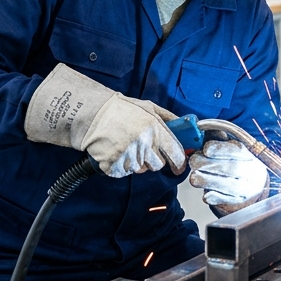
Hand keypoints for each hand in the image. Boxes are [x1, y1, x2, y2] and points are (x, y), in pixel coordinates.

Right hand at [24, 64, 184, 177]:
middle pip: (158, 165)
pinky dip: (123, 166)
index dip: (179, 163)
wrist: (93, 115)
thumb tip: (188, 127)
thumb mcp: (150, 107)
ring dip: (138, 162)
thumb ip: (170, 119)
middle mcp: (143, 145)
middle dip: (154, 159)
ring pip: (142, 170)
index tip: (179, 166)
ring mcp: (128, 157)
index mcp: (155, 130)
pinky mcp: (114, 166)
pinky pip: (126, 172)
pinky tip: (118, 151)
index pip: (176, 155)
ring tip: (127, 146)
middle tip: (144, 148)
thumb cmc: (122, 109)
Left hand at [188, 140, 269, 211]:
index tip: (205, 149)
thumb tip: (201, 127)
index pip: (236, 150)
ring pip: (228, 185)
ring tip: (194, 177)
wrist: (251, 188)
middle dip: (208, 164)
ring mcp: (247, 189)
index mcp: (248, 154)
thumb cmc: (235, 164)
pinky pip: (226, 201)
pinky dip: (214, 197)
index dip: (220, 149)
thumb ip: (217, 138)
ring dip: (208, 181)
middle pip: (231, 168)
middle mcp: (251, 172)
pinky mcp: (239, 203)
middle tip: (193, 162)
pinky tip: (206, 194)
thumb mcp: (229, 148)